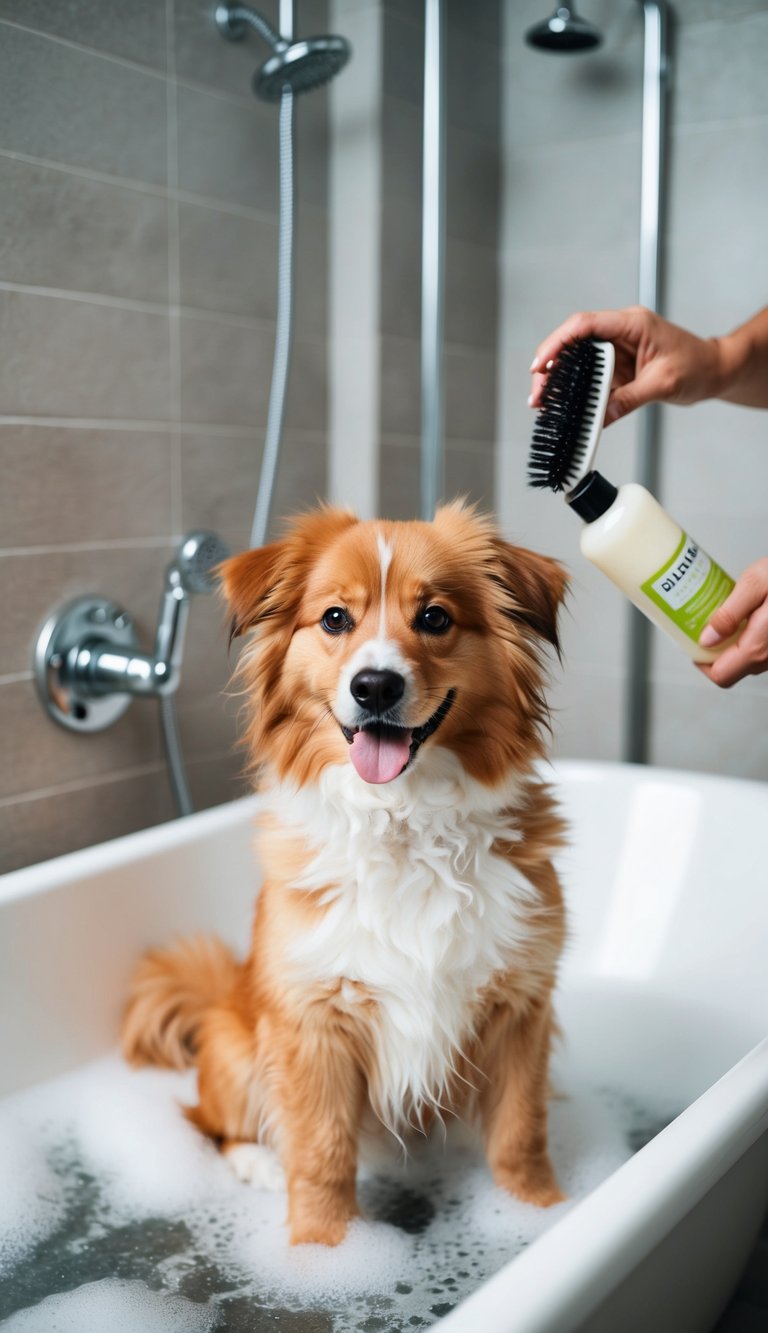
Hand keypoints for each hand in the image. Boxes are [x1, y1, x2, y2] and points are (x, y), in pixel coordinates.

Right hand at [529, 306, 722, 424]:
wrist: (713, 371)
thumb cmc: (697, 367)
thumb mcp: (663, 384)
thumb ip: (630, 399)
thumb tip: (601, 417)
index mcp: (632, 324)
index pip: (584, 325)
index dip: (557, 343)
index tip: (541, 365)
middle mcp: (621, 332)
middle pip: (573, 342)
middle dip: (550, 366)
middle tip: (537, 394)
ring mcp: (618, 349)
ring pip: (577, 359)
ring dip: (559, 380)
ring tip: (543, 402)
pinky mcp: (618, 366)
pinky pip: (590, 376)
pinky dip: (575, 390)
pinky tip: (563, 404)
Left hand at [698, 559, 767, 687]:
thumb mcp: (756, 583)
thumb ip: (729, 613)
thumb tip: (706, 639)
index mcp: (759, 646)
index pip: (720, 675)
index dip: (701, 663)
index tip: (694, 642)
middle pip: (733, 671)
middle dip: (716, 652)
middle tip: (708, 626)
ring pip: (749, 662)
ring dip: (734, 646)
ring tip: (729, 618)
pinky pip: (763, 652)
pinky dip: (751, 640)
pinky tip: (750, 617)